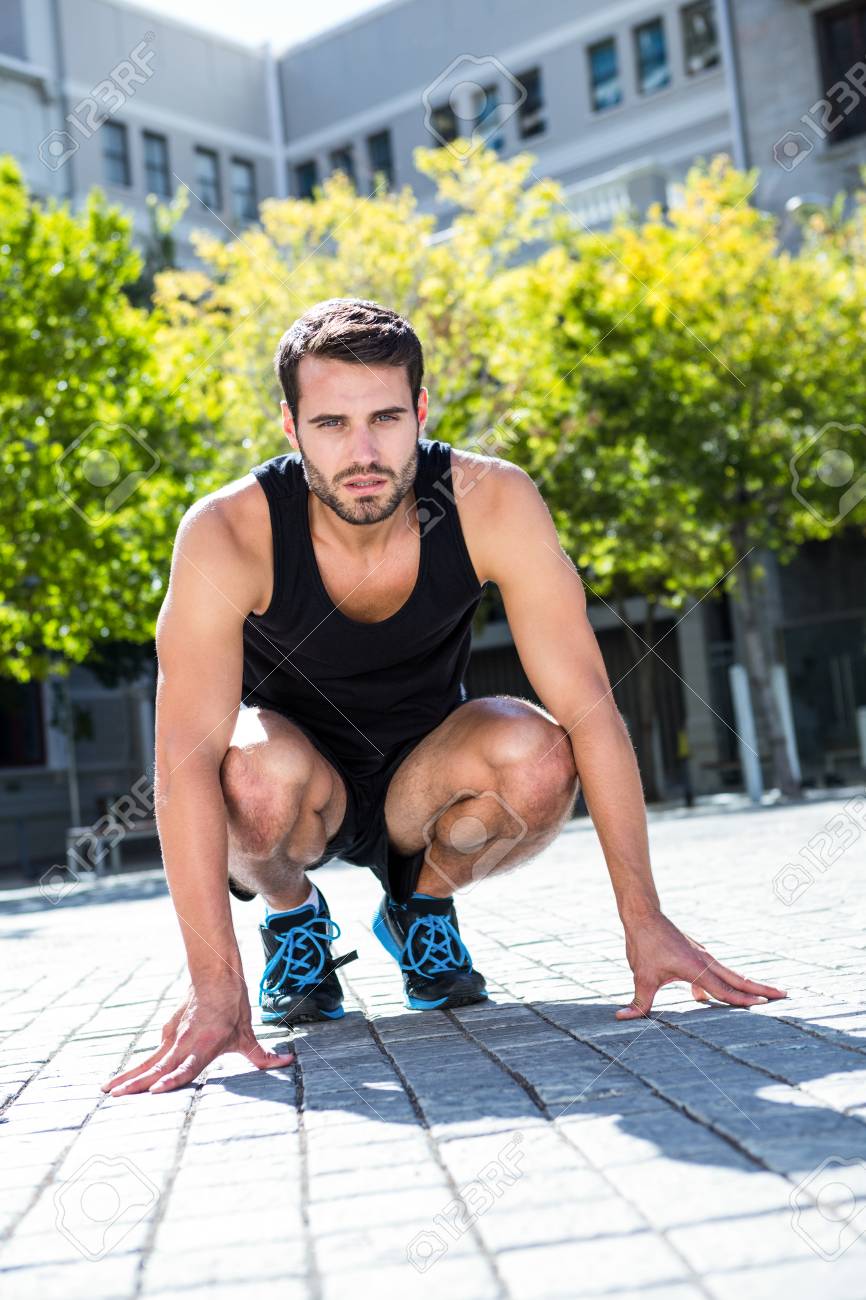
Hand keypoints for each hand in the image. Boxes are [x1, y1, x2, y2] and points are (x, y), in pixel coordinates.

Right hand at [100, 976, 294, 1094]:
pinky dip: (136, 1067)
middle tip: (114, 1096)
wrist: (216, 976)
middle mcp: (184, 1043)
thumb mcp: (248, 1034)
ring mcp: (173, 1038)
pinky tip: (120, 1081)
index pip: (186, 1067)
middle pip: (157, 1067)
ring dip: (128, 1076)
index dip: (172, 1079)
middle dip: (136, 1083)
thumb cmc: (233, 1007)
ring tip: (107, 1089)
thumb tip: (289, 1061)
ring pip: (148, 1061)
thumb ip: (263, 1055)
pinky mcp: (168, 1033)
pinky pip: (152, 1054)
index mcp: (203, 1045)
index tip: (155, 1090)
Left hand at [616, 910, 786, 1019]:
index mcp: (697, 968)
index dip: (744, 1000)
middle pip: (739, 979)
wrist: (643, 916)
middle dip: (761, 989)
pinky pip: (716, 973)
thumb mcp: (641, 977)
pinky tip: (706, 997)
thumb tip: (623, 1018)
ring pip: (731, 975)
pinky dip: (725, 983)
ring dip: (748, 985)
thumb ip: (638, 1002)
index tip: (765, 1005)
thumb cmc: (644, 945)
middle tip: (785, 995)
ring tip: (766, 995)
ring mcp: (703, 957)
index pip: (725, 990)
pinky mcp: (697, 955)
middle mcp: (705, 961)